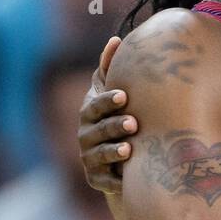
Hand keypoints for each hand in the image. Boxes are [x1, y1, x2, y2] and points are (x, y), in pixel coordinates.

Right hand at [78, 35, 137, 193]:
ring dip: (113, 151)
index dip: (107, 100)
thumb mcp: (114, 92)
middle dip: (114, 126)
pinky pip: (104, 180)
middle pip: (98, 130)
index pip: (96, 104)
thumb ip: (111, 69)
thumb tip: (116, 39)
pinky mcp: (98, 179)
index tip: (124, 96)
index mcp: (91, 111)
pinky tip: (126, 178)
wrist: (124, 155)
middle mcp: (87, 134)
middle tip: (133, 123)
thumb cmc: (119, 115)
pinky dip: (114, 179)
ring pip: (100, 154)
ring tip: (128, 149)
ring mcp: (91, 157)